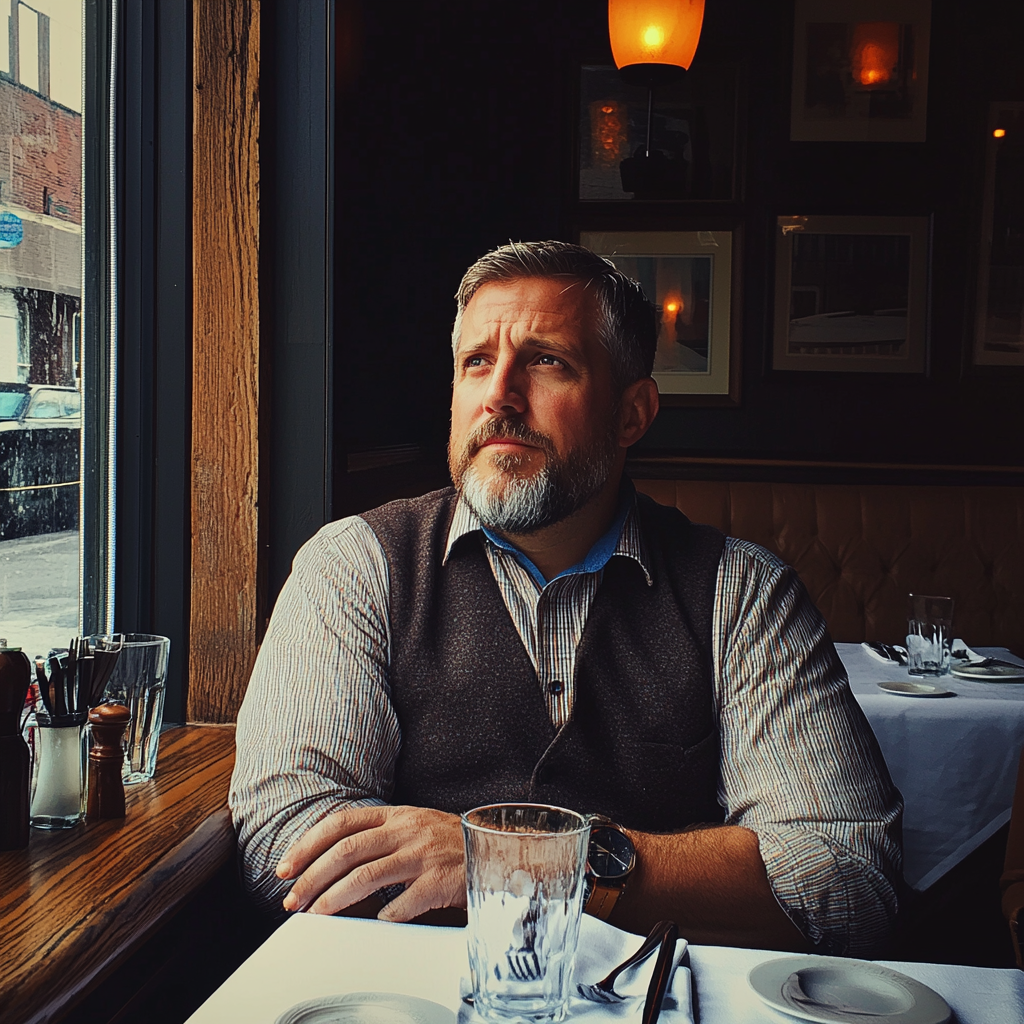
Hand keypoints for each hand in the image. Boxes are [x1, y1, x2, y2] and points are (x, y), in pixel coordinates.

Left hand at [276, 804, 465, 920]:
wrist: (496, 848)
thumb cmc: (448, 842)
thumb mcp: (412, 826)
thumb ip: (378, 836)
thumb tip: (329, 862)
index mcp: (396, 815)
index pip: (341, 822)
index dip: (308, 844)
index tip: (286, 867)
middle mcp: (406, 830)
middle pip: (347, 850)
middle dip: (312, 876)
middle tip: (293, 899)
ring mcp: (423, 855)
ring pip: (367, 875)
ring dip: (335, 898)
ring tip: (317, 915)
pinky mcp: (440, 880)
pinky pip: (404, 903)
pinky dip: (386, 915)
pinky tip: (378, 922)